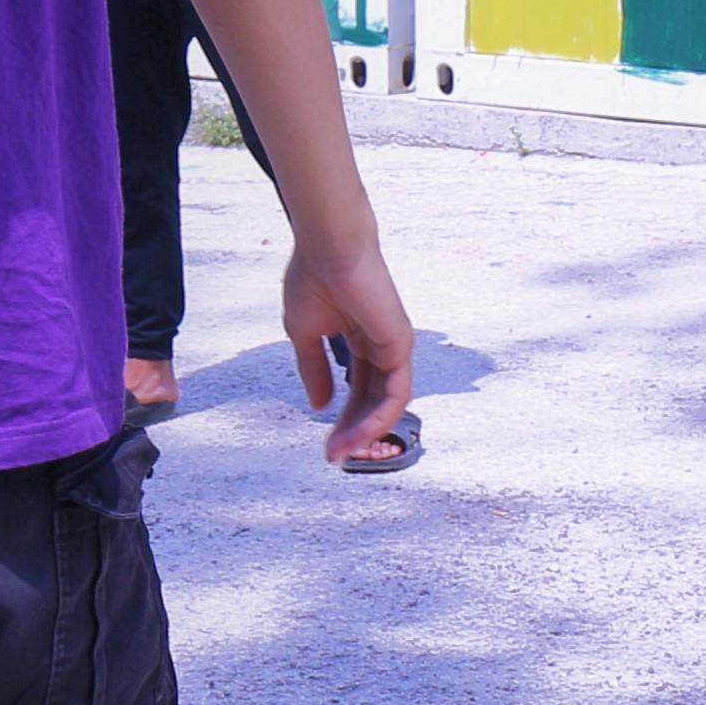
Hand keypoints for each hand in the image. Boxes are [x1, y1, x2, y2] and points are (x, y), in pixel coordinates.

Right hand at [280, 237, 418, 466]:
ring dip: (364, 431)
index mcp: (360, 338)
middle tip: (334, 456)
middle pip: (372, 399)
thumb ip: (314, 370)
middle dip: (353, 430)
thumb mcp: (305, 333)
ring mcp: (394, 345)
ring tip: (341, 452)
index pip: (357, 387)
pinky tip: (357, 434)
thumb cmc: (314, 278)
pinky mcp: (400, 344)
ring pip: (386, 402)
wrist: (327, 248)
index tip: (326, 443)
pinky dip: (377, 417)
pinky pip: (394, 392)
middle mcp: (381, 345)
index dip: (342, 417)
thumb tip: (320, 405)